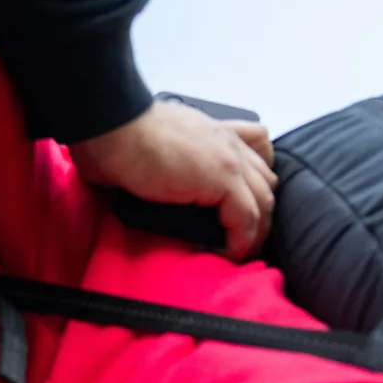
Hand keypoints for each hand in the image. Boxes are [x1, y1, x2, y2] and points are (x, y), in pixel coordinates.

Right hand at [70, 100, 278, 259]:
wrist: (117, 129)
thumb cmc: (122, 136)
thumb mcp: (156, 144)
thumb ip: (169, 162)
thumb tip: (155, 188)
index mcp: (215, 132)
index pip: (257, 150)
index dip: (254, 182)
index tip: (242, 205)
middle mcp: (229, 142)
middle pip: (266, 180)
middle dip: (260, 210)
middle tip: (244, 235)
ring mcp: (230, 160)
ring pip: (264, 201)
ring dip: (256, 230)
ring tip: (240, 250)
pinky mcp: (223, 180)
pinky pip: (246, 218)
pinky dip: (242, 240)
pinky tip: (230, 253)